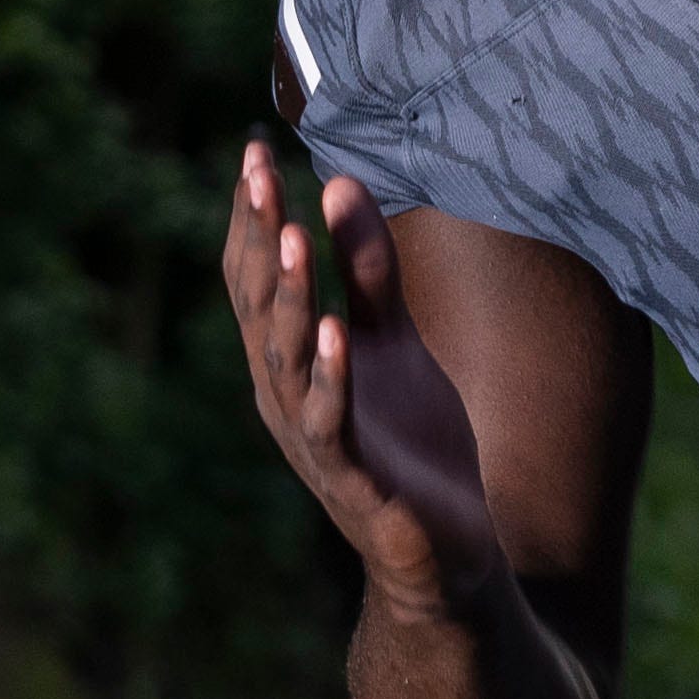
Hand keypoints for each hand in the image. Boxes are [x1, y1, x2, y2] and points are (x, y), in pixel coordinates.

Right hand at [221, 142, 503, 605]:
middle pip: (258, 307)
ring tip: (288, 236)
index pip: (255, 277)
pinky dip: (333, 376)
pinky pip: (332, 422)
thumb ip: (366, 271)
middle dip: (257, 238)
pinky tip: (338, 330)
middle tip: (258, 172)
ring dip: (286, 299)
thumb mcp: (396, 342)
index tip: (254, 149)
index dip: (252, 215)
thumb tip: (338, 182)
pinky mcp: (351, 479)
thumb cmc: (412, 444)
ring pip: (285, 360)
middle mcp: (283, 396)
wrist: (446, 549)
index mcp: (288, 360)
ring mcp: (312, 439)